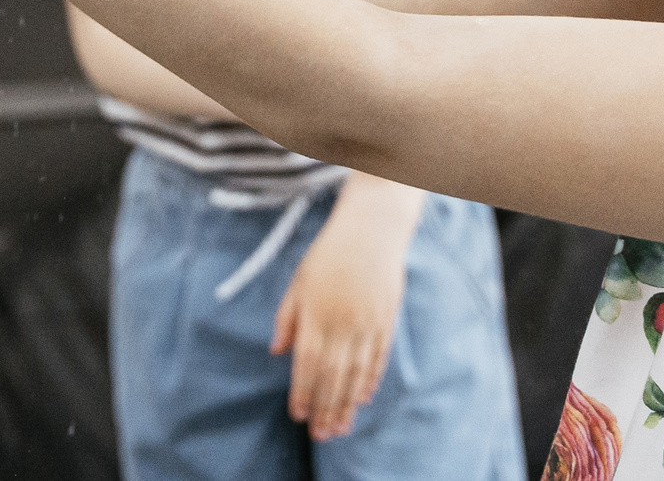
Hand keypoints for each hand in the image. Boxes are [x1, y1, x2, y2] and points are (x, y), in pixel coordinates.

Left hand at [270, 179, 419, 441]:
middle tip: (320, 435)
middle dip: (324, 408)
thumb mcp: (299, 281)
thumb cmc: (329, 253)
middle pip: (332, 375)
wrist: (372, 229)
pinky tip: (361, 397)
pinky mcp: (386, 321)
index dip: (302, 392)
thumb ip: (287, 317)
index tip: (297, 415)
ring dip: (346, 403)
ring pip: (356, 373)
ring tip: (339, 427)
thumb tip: (277, 352)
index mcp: (316, 313)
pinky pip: (378, 358)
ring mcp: (367, 324)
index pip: (307, 363)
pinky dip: (370, 379)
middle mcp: (342, 323)